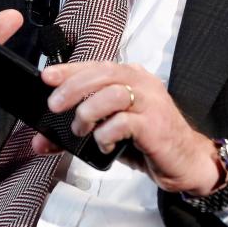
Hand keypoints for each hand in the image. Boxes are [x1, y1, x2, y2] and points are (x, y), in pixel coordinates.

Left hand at [36, 61, 221, 195]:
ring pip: (112, 94)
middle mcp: (143, 84)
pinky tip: (104, 143)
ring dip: (88, 112)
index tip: (46, 76)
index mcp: (132, 77)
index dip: (69, 69)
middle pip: (102, 74)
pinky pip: (123, 122)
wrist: (187, 161)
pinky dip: (106, 134)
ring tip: (82, 130)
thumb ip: (77, 132)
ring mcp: (151, 103)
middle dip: (73, 88)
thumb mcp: (110, 133)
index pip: (97, 66)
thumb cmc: (149, 142)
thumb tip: (40, 141)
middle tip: (54, 106)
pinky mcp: (155, 125)